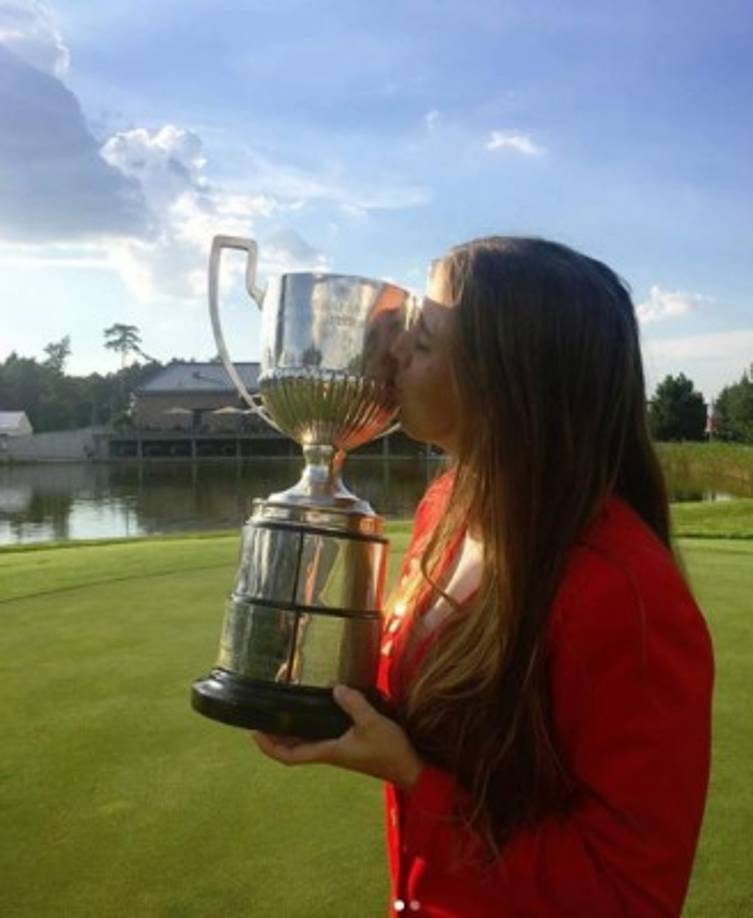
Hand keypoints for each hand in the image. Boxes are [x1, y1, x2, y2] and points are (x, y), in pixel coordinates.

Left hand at [251, 685, 423, 790]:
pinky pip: (319, 734)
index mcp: (328, 751)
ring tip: (279, 709)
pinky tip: (312, 709)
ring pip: (305, 741)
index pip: (289, 756)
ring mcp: (337, 748)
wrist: (409, 767)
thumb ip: (354, 704)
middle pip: (292, 748)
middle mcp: (328, 752)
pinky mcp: (347, 743)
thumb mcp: (372, 723)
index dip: (269, 747)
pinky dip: (309, 724)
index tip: (254, 732)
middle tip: (261, 715)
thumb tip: (335, 687)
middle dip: (274, 735)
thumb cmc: (389, 750)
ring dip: (289, 730)